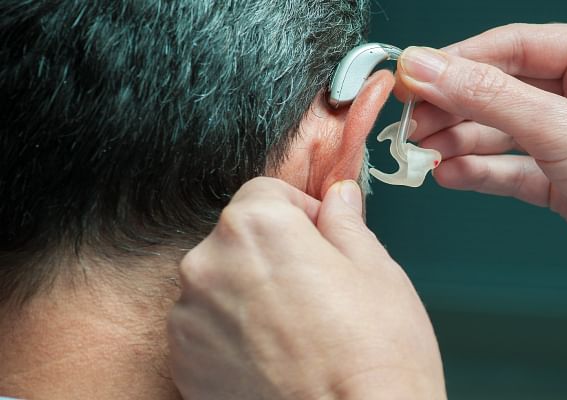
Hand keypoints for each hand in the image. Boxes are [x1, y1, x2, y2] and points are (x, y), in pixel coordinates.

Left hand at [167, 178, 444, 399]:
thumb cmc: (375, 353)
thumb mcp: (376, 269)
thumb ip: (345, 222)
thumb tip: (338, 198)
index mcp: (256, 227)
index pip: (267, 193)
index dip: (303, 215)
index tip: (324, 241)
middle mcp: (208, 264)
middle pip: (240, 238)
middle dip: (274, 253)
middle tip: (318, 290)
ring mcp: (189, 318)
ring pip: (222, 284)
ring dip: (251, 294)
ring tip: (299, 331)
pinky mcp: (184, 364)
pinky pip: (208, 329)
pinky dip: (234, 335)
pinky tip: (276, 357)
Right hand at [396, 23, 566, 351]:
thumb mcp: (563, 128)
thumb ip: (488, 96)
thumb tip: (429, 68)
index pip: (514, 46)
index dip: (458, 61)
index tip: (413, 75)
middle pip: (502, 88)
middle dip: (454, 105)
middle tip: (409, 118)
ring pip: (502, 130)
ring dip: (459, 140)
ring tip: (420, 150)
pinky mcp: (566, 181)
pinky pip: (511, 168)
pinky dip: (478, 171)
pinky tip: (448, 173)